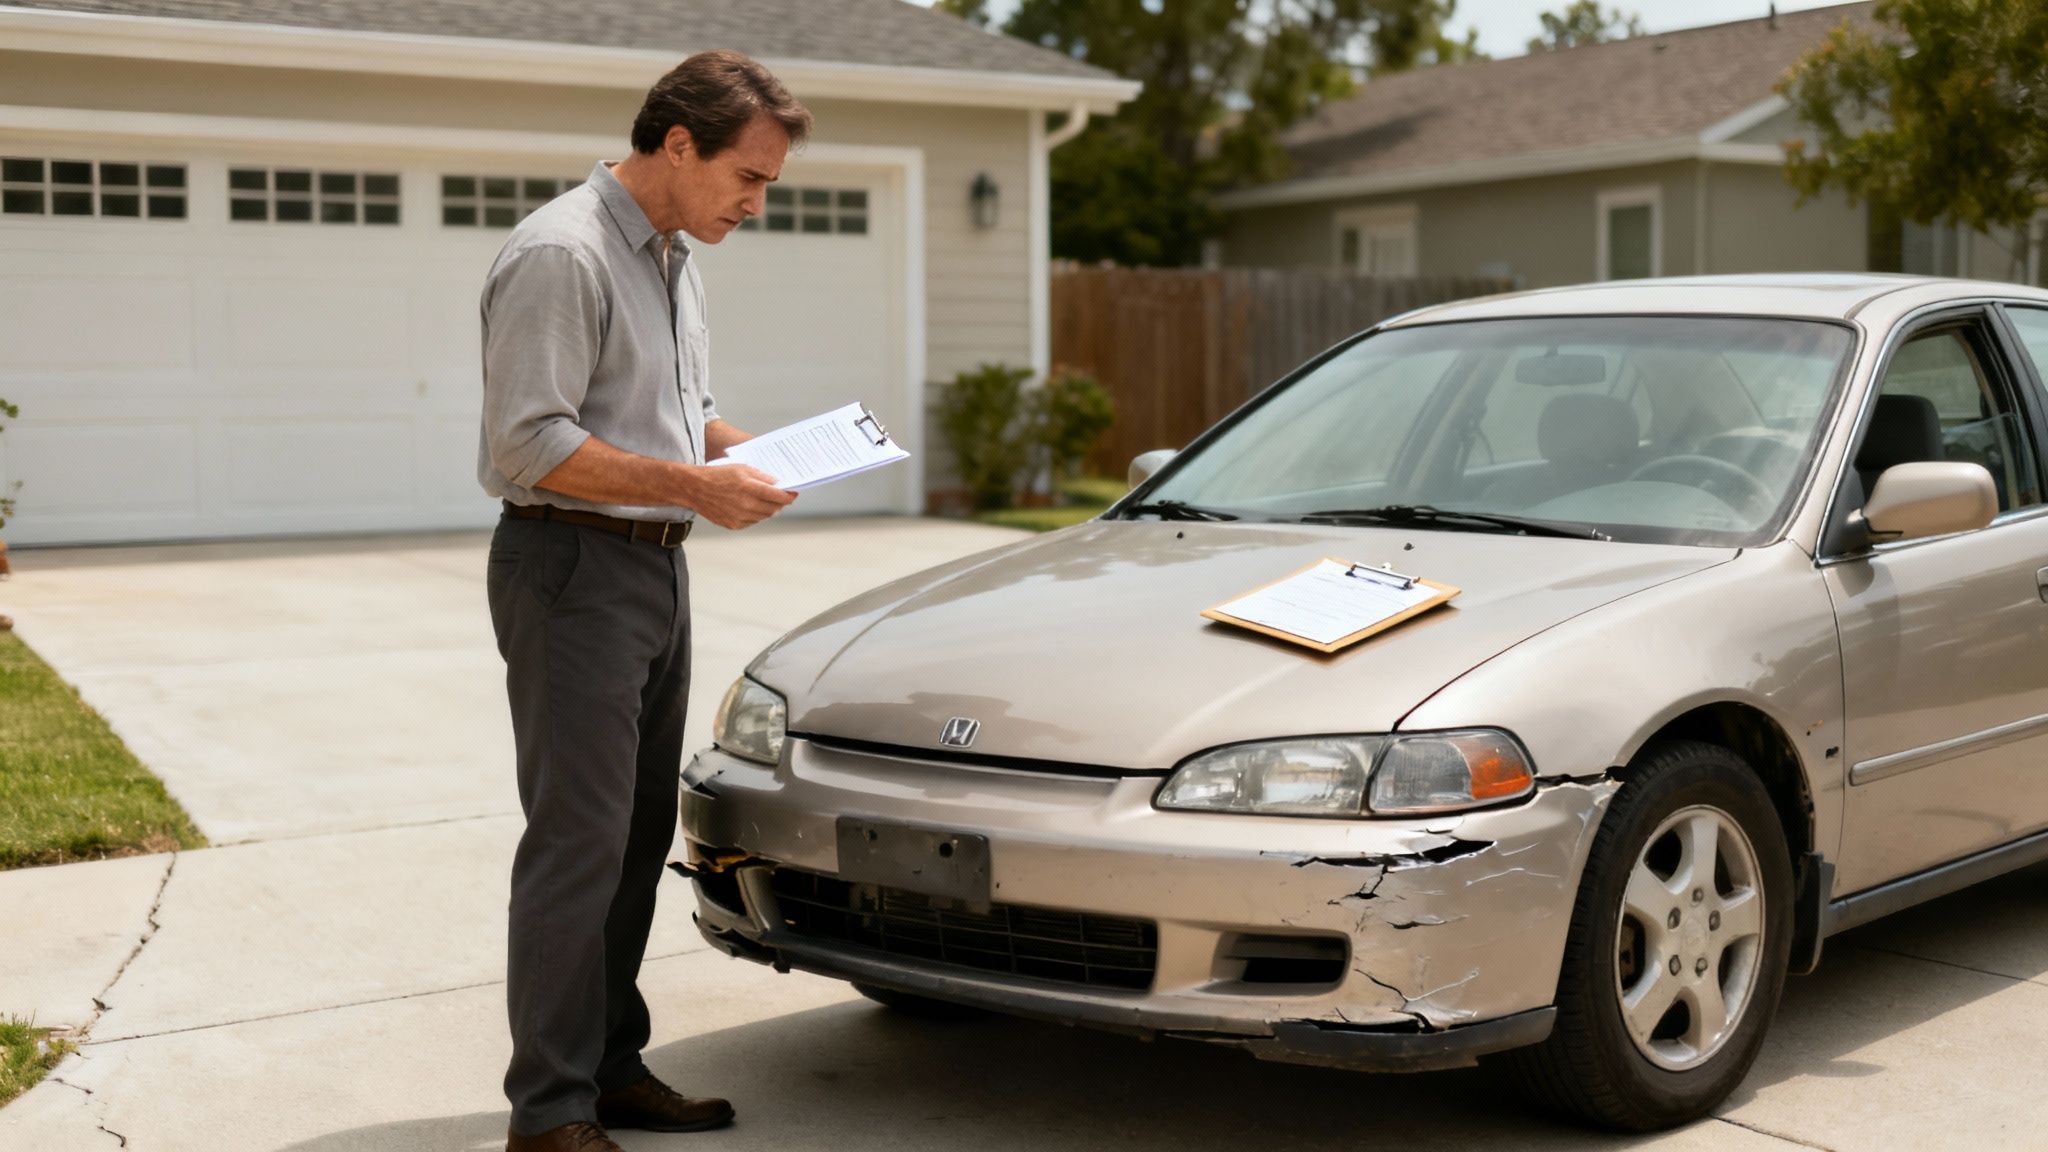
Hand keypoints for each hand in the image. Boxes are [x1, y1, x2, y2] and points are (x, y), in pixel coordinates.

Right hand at [681, 463, 795, 529]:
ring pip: (764, 516)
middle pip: (773, 509)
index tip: (794, 494)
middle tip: (782, 497)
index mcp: (748, 487)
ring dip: (769, 509)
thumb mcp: (741, 468)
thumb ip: (762, 476)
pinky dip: (756, 515)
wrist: (694, 488)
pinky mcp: (733, 525)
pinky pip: (752, 522)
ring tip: (766, 501)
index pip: (778, 496)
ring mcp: (739, 517)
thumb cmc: (717, 475)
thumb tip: (777, 483)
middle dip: (780, 503)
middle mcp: (745, 504)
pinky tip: (751, 506)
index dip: (789, 496)